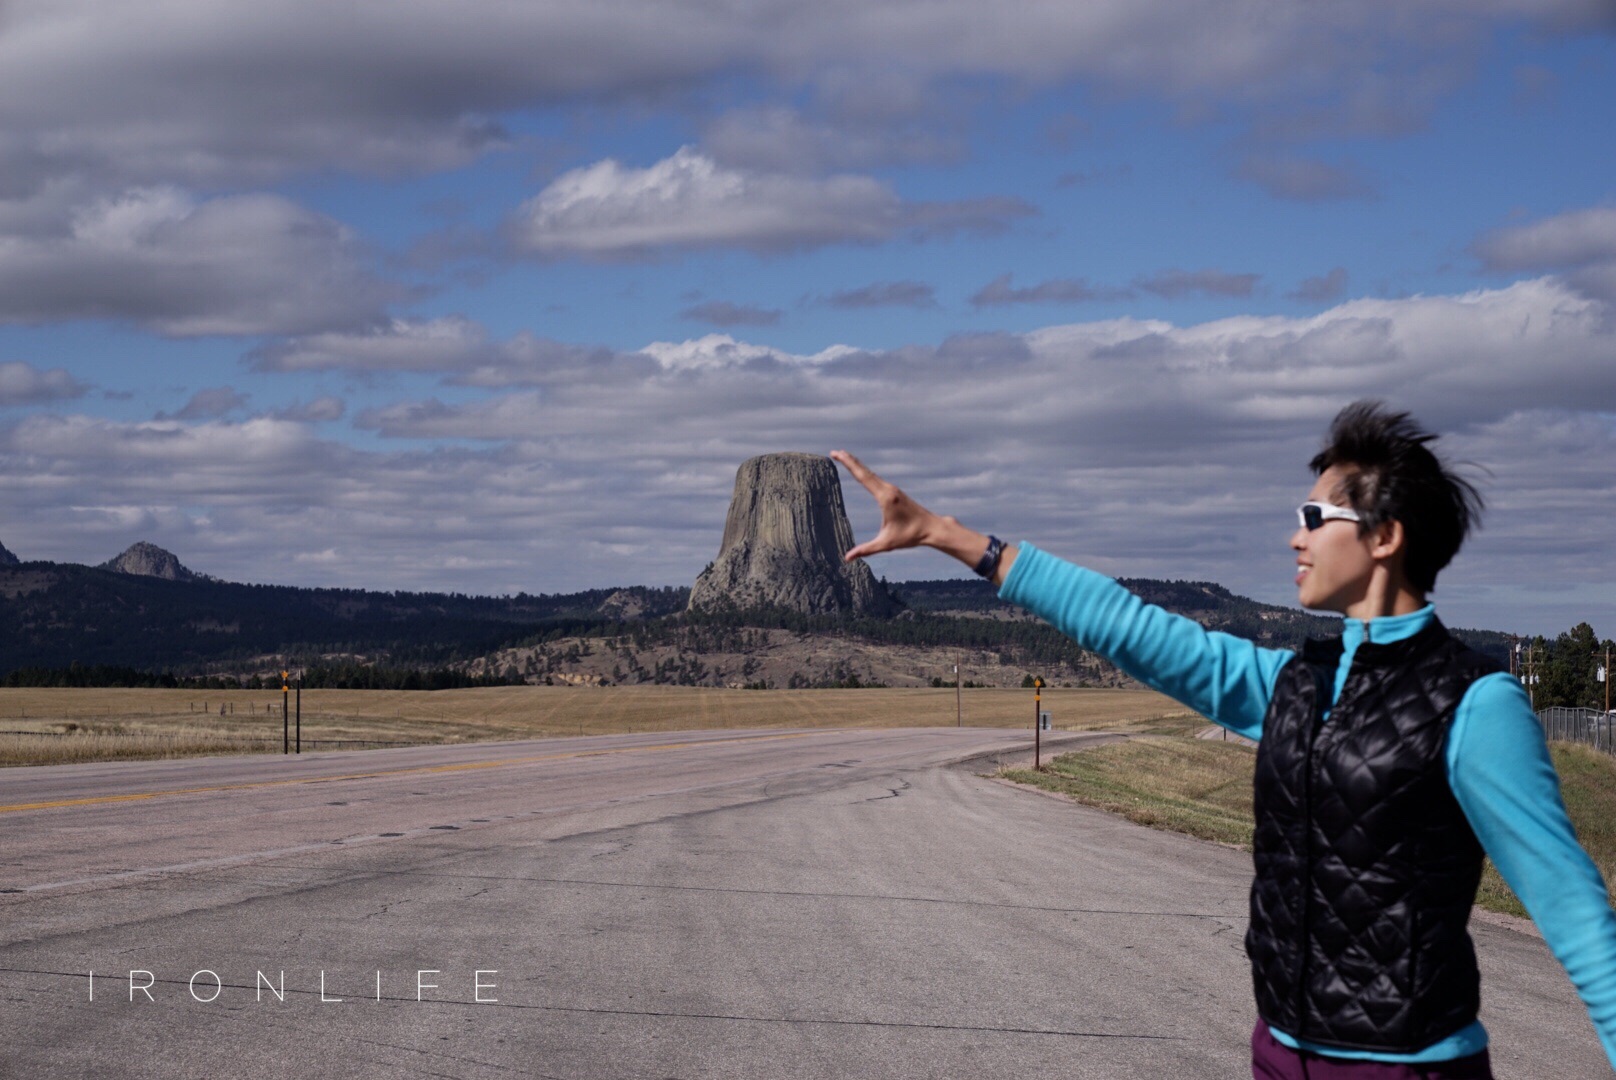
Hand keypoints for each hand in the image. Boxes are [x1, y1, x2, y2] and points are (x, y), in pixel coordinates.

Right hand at [830, 450, 949, 560]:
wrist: (932, 529)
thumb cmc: (910, 536)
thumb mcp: (886, 544)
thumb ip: (866, 550)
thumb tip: (847, 558)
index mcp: (885, 497)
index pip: (862, 477)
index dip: (849, 464)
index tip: (837, 454)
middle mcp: (889, 489)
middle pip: (865, 471)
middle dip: (850, 461)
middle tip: (835, 451)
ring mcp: (893, 490)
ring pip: (871, 474)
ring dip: (858, 466)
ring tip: (845, 458)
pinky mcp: (896, 493)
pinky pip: (877, 479)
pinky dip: (867, 473)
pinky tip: (863, 473)